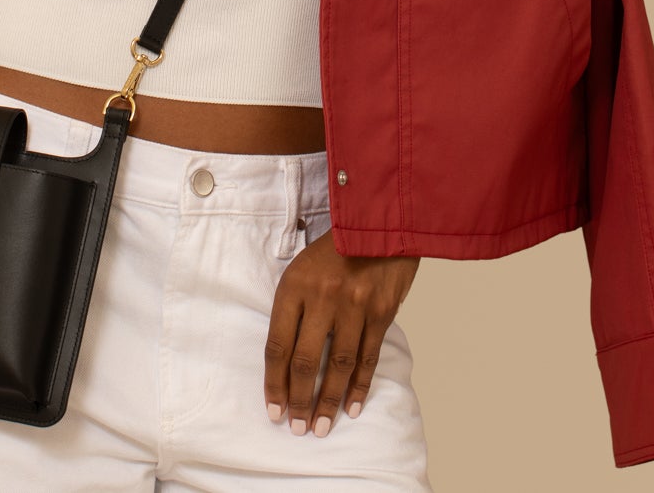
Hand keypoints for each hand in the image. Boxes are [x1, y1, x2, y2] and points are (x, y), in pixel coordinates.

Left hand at [263, 228, 419, 436]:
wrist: (378, 225)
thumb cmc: (333, 250)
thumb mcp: (300, 268)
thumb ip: (292, 307)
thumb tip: (284, 359)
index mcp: (294, 285)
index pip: (277, 344)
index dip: (274, 382)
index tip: (273, 409)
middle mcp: (322, 297)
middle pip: (305, 360)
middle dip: (299, 400)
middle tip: (296, 427)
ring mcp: (353, 306)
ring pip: (337, 365)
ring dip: (328, 401)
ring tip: (320, 427)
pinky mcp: (380, 312)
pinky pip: (367, 358)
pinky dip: (358, 386)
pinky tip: (350, 407)